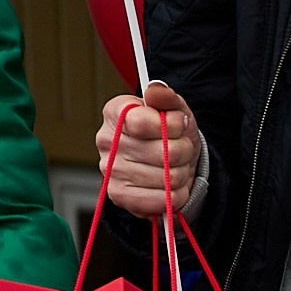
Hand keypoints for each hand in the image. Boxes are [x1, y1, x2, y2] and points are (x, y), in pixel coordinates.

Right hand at [96, 82, 201, 219]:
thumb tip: (155, 90)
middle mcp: (107, 141)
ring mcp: (111, 171)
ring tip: (174, 166)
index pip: (143, 122)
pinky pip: (164, 200)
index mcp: (116, 113)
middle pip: (164, 153)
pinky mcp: (120, 196)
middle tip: (179, 149)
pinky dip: (177, 194)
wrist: (173, 164)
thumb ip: (166, 97)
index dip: (171, 125)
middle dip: (183, 151)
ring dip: (182, 173)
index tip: (177, 124)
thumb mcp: (175, 109)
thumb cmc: (171, 134)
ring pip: (168, 178)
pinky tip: (169, 185)